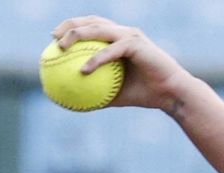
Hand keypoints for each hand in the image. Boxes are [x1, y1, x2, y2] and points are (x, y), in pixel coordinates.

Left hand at [52, 16, 194, 110]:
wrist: (170, 94)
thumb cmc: (144, 94)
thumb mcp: (114, 95)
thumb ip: (95, 93)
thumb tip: (73, 102)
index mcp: (119, 40)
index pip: (93, 27)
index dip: (73, 27)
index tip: (54, 38)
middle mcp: (124, 33)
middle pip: (93, 21)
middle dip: (71, 25)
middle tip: (53, 37)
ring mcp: (130, 36)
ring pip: (99, 29)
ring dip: (78, 35)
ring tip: (61, 48)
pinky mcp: (136, 45)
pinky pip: (111, 50)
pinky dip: (97, 59)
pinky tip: (83, 70)